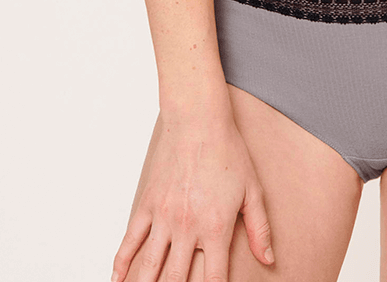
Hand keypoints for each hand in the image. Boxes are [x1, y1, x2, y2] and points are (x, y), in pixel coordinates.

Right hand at [112, 108, 274, 281]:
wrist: (198, 121)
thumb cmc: (229, 152)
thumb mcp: (253, 190)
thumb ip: (260, 229)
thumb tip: (268, 260)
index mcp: (216, 227)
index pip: (214, 280)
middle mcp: (187, 227)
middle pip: (176, 280)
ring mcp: (163, 217)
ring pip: (149, 267)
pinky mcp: (147, 205)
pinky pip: (129, 241)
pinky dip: (121, 265)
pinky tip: (118, 281)